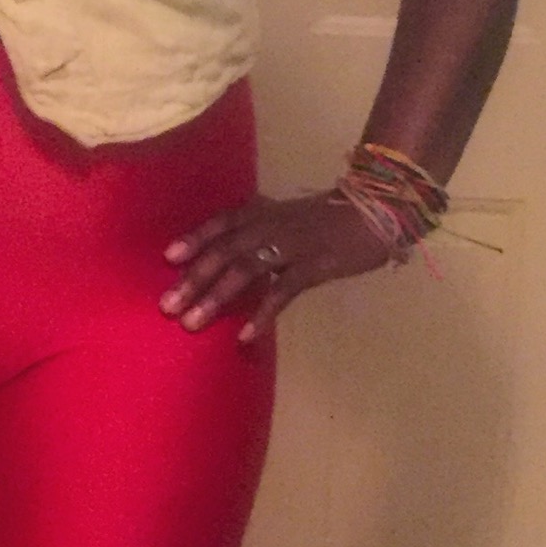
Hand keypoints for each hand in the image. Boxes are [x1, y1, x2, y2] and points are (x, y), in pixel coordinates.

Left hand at [162, 188, 394, 343]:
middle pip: (224, 251)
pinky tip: (244, 335)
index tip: (168, 258)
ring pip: (245, 270)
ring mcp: (292, 245)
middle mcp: (272, 225)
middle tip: (167, 305)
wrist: (378, 211)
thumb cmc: (331, 217)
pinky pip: (282, 292)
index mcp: (264, 212)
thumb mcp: (290, 215)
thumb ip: (261, 227)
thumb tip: (230, 251)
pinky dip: (261, 314)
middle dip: (193, 278)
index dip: (195, 238)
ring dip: (215, 297)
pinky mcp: (315, 266)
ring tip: (192, 322)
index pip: (222, 223)